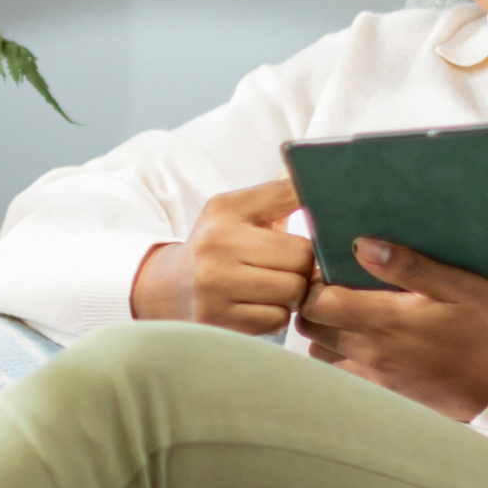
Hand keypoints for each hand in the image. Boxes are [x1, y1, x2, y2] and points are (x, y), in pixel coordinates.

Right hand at [131, 177, 314, 333]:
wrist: (168, 287)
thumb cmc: (217, 245)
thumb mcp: (237, 210)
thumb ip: (278, 192)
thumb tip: (315, 167)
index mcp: (225, 210)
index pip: (290, 196)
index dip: (315, 214)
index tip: (319, 224)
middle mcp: (216, 245)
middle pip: (301, 258)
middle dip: (304, 266)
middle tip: (290, 267)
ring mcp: (214, 285)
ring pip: (293, 292)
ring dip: (293, 293)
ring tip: (275, 287)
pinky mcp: (218, 319)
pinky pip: (276, 320)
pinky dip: (276, 315)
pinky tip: (260, 306)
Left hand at [296, 239, 487, 421]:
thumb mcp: (460, 287)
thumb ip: (407, 266)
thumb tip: (360, 245)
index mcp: (385, 321)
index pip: (316, 303)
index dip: (312, 283)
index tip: (327, 270)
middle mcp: (372, 353)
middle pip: (310, 328)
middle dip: (312, 306)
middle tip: (334, 288)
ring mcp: (377, 379)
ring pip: (321, 356)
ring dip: (325, 334)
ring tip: (349, 315)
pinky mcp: (388, 396)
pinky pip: (343, 377)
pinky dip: (340, 359)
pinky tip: (365, 343)